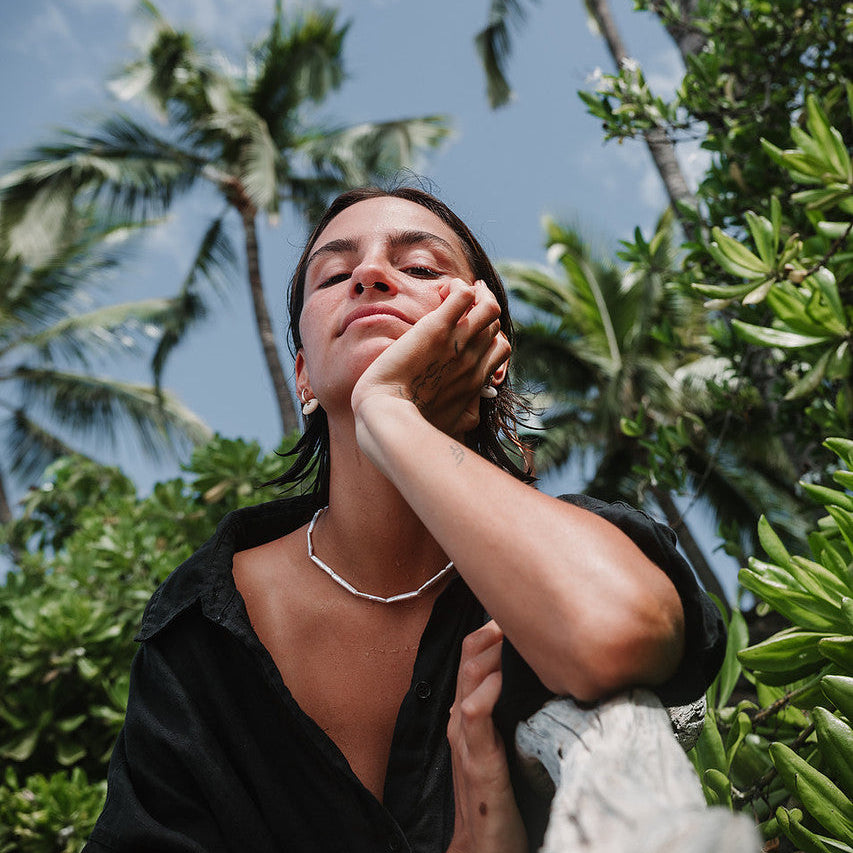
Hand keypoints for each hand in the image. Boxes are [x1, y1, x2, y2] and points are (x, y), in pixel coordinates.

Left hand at [351, 279, 509, 437]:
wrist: (388, 414)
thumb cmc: (411, 423)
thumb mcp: (450, 425)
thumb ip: (466, 416)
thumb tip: (474, 416)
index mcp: (475, 381)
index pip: (499, 348)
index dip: (490, 334)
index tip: (472, 327)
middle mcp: (473, 360)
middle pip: (494, 324)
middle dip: (482, 306)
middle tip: (466, 297)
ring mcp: (458, 342)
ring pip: (488, 306)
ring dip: (476, 293)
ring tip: (454, 291)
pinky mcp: (436, 328)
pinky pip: (462, 295)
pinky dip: (457, 288)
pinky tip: (441, 292)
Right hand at [446, 621, 526, 852]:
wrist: (486, 844)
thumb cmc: (505, 793)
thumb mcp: (511, 740)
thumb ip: (519, 709)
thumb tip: (554, 678)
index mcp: (469, 709)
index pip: (474, 652)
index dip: (494, 628)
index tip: (526, 616)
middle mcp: (461, 716)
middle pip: (469, 654)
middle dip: (495, 629)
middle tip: (527, 617)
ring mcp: (464, 737)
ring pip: (469, 675)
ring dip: (494, 651)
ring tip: (518, 638)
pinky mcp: (475, 759)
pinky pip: (473, 713)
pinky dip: (487, 691)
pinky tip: (505, 680)